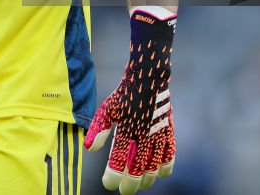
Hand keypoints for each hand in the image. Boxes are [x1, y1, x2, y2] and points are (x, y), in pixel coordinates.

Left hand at [85, 8, 175, 193]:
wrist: (149, 76)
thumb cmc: (125, 94)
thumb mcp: (108, 108)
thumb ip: (99, 129)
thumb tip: (89, 149)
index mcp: (126, 127)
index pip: (118, 158)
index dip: (113, 174)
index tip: (108, 184)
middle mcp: (143, 133)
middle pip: (138, 167)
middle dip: (131, 182)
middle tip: (124, 191)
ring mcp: (158, 132)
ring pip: (154, 164)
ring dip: (147, 178)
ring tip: (140, 185)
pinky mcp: (168, 130)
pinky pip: (170, 153)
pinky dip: (166, 166)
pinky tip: (160, 174)